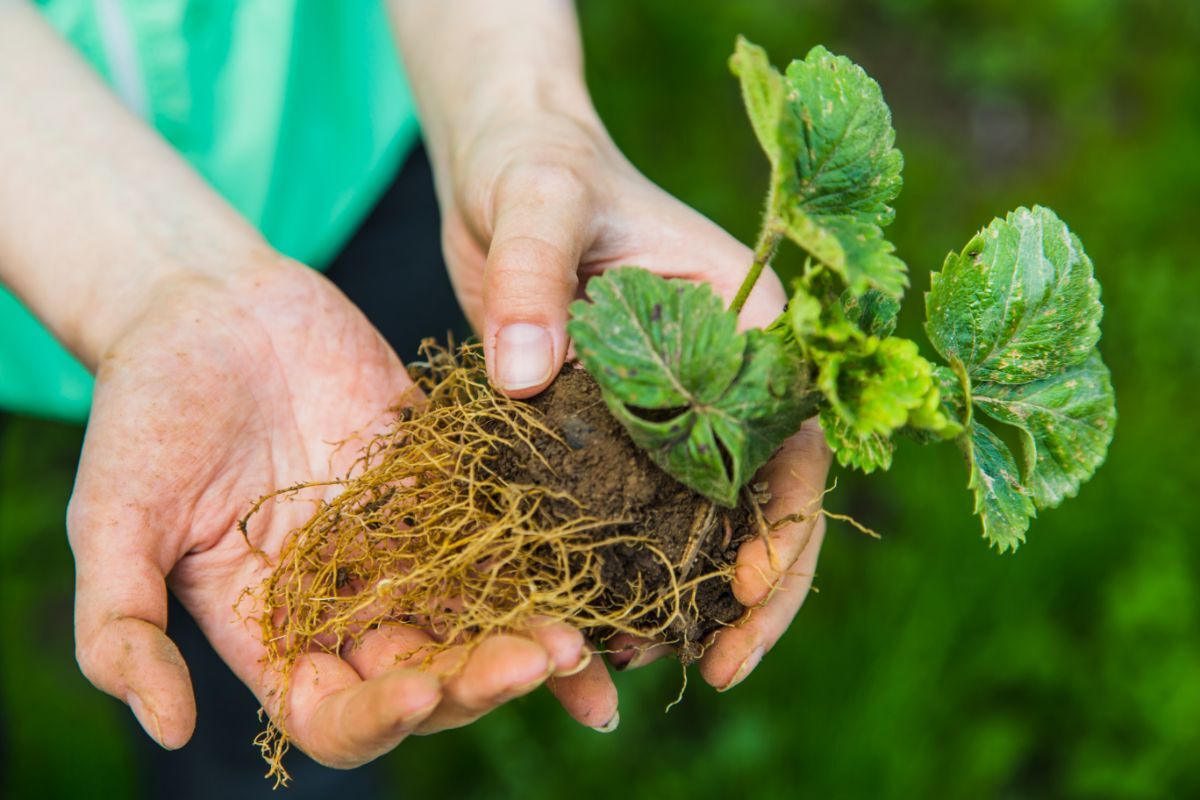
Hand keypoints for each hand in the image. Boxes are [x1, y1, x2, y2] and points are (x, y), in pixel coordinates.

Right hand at [67, 258, 607, 765]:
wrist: (213, 305)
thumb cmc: (148, 409)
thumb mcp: (112, 515)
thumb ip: (121, 625)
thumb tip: (166, 728)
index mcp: (273, 628)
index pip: (336, 712)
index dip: (383, 717)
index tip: (423, 688)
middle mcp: (348, 600)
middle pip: (427, 675)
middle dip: (481, 679)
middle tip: (539, 660)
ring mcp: (403, 545)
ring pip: (477, 615)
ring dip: (529, 639)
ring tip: (581, 644)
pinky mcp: (446, 486)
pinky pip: (504, 536)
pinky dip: (546, 563)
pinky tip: (598, 575)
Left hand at [436, 105, 832, 688]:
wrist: (507, 168)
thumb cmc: (541, 167)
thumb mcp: (541, 201)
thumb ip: (534, 280)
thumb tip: (523, 376)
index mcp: (748, 328)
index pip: (797, 440)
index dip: (786, 523)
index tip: (744, 591)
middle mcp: (726, 380)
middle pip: (766, 501)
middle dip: (756, 591)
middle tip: (720, 666)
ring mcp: (673, 411)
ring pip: (705, 522)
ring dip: (691, 596)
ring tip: (652, 660)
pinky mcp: (616, 430)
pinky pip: (634, 511)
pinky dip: (624, 567)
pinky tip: (597, 625)